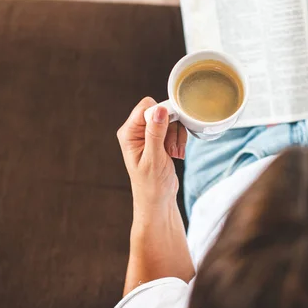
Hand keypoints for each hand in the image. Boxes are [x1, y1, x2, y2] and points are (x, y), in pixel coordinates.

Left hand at [116, 97, 187, 216]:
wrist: (158, 200)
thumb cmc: (151, 184)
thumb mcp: (154, 158)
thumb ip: (156, 133)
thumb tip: (159, 110)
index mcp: (129, 133)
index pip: (146, 107)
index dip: (162, 115)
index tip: (170, 131)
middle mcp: (136, 131)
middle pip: (160, 111)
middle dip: (172, 127)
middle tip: (172, 148)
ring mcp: (147, 134)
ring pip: (169, 119)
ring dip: (177, 135)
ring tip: (174, 153)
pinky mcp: (158, 138)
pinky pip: (173, 128)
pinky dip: (179, 139)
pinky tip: (176, 154)